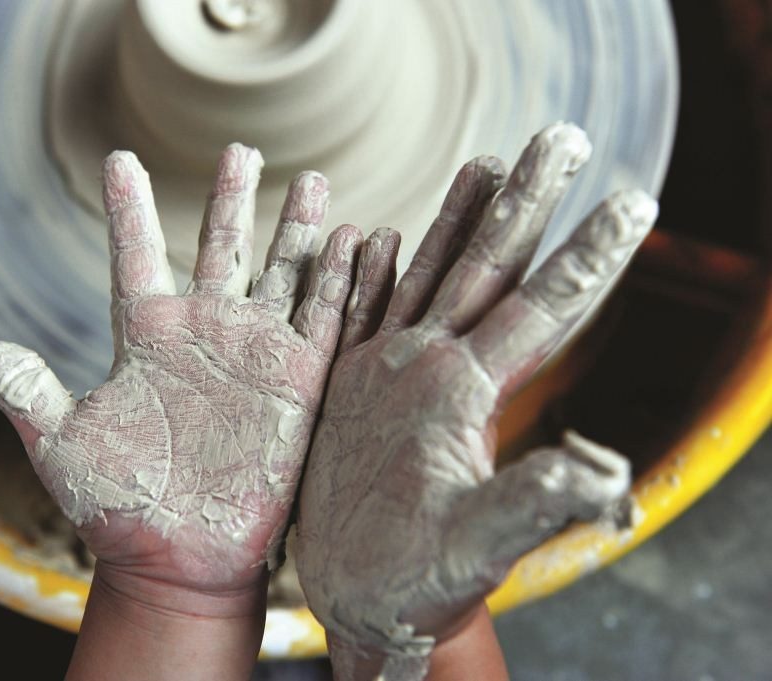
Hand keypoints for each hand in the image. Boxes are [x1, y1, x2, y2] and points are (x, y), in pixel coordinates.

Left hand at [0, 144, 361, 597]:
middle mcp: (204, 335)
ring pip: (281, 274)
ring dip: (296, 227)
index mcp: (146, 338)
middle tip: (240, 148)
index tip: (120, 160)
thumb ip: (28, 394)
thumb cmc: (117, 507)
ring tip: (309, 178)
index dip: (130, 209)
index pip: (138, 255)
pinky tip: (353, 236)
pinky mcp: (298, 385)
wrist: (177, 559)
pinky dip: (340, 279)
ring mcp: (254, 356)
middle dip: (231, 198)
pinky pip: (323, 320)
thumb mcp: (61, 447)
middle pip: (222, 248)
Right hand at [296, 123, 657, 679]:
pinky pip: (354, 315)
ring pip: (429, 277)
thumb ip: (531, 506)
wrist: (363, 599)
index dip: (588, 255)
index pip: (539, 308)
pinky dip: (362, 272)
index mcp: (467, 390)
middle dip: (524, 202)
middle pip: (488, 267)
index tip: (634, 200)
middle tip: (559, 136)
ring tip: (486, 163)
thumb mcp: (477, 545)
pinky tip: (369, 235)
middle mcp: (436, 368)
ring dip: (457, 220)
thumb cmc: (421, 582)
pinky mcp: (347, 390)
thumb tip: (606, 480)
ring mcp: (391, 374)